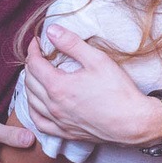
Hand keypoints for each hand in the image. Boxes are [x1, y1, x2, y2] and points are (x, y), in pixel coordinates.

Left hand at [23, 25, 161, 145]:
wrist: (132, 122)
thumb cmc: (118, 91)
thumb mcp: (97, 60)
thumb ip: (72, 43)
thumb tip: (51, 30)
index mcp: (58, 86)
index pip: (35, 64)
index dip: (33, 50)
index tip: (38, 42)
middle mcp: (53, 105)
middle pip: (30, 82)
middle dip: (31, 65)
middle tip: (38, 55)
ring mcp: (58, 121)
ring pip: (31, 102)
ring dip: (29, 85)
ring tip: (36, 75)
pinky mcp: (65, 132)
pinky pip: (39, 122)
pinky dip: (33, 110)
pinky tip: (37, 105)